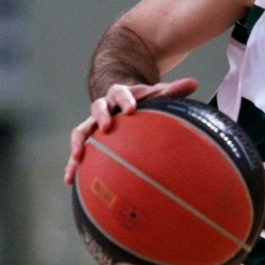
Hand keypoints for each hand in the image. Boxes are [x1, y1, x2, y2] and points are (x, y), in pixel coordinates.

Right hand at [63, 77, 198, 184]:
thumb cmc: (145, 101)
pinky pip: (78, 152)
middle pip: (97, 107)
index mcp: (120, 94)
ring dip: (78, 144)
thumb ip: (173, 91)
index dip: (125, 99)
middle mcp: (104, 107)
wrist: (125, 103)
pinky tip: (70, 181)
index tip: (131, 109)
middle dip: (101, 116)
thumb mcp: (157, 95)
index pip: (120, 92)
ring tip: (77, 158)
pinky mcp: (90, 141)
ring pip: (81, 131)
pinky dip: (73, 165)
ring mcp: (94, 124)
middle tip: (107, 127)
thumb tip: (193, 83)